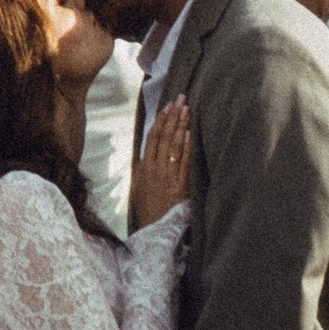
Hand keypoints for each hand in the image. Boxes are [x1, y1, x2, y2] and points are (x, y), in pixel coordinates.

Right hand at [131, 97, 191, 229]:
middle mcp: (154, 169)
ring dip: (181, 125)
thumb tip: (151, 149)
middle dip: (173, 116)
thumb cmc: (147, 208)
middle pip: (163, 136)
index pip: (152, 137)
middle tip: (180, 99)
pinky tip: (189, 133)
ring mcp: (167, 177)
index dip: (160, 120)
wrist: (152, 231)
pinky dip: (186, 147)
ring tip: (187, 109)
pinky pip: (183, 162)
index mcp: (143, 167)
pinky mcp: (180, 186)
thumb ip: (145, 166)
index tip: (167, 106)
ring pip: (173, 145)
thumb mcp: (140, 185)